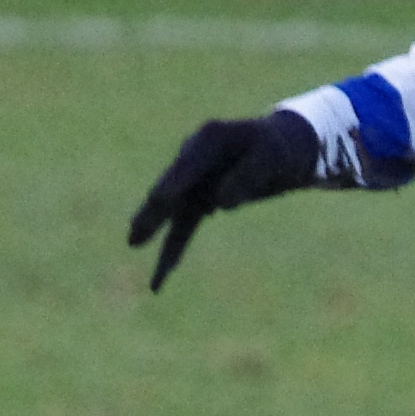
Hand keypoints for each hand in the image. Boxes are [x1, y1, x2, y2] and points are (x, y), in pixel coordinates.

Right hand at [127, 112, 322, 291]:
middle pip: (170, 188)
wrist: (281, 149)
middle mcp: (193, 158)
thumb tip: (220, 205)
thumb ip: (247, 177)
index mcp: (210, 139)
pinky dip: (173, 249)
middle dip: (154, 210)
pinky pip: (183, 227)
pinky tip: (162, 276)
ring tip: (133, 245)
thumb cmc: (277, 150)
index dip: (175, 182)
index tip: (160, 199)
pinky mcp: (198, 200)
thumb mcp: (271, 158)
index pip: (190, 163)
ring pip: (172, 211)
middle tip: (135, 227)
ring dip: (155, 231)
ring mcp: (192, 181)